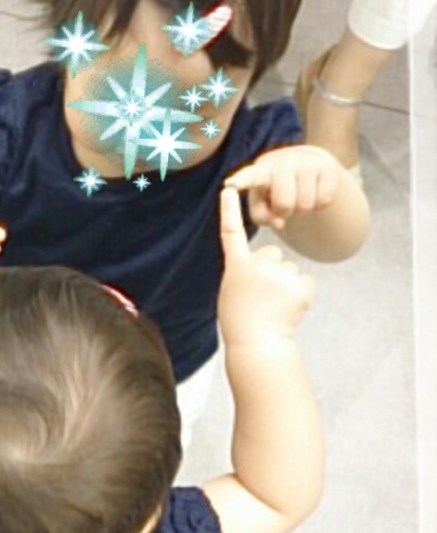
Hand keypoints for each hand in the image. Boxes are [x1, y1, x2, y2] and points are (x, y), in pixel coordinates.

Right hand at [217, 187, 314, 347]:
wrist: (256, 343)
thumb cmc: (241, 321)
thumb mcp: (233, 291)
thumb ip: (245, 272)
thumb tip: (266, 266)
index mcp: (237, 266)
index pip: (231, 232)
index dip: (229, 210)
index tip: (228, 190)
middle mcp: (257, 264)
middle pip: (273, 254)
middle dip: (273, 271)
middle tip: (263, 297)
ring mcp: (280, 273)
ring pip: (290, 270)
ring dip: (287, 286)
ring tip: (275, 307)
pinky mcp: (300, 284)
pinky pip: (305, 282)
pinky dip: (301, 295)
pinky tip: (290, 309)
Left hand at [224, 145, 341, 229]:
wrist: (306, 168)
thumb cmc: (274, 191)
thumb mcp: (262, 204)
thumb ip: (262, 217)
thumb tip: (279, 222)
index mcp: (259, 171)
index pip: (248, 177)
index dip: (240, 181)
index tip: (230, 184)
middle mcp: (282, 162)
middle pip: (284, 205)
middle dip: (285, 211)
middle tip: (284, 204)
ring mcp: (305, 162)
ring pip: (306, 205)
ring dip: (302, 209)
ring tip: (297, 197)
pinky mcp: (327, 167)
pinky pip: (324, 200)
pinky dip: (319, 205)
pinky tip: (313, 192)